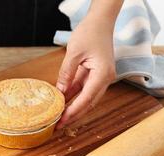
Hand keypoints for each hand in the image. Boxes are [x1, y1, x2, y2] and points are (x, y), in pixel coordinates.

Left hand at [56, 14, 115, 128]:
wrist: (100, 22)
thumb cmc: (90, 33)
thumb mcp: (74, 53)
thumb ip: (66, 73)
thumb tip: (59, 91)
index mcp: (102, 75)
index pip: (86, 99)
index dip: (73, 112)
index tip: (62, 121)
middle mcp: (104, 79)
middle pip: (88, 103)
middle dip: (73, 115)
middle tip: (58, 125)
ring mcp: (100, 78)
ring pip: (86, 98)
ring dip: (73, 107)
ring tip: (59, 117)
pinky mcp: (94, 75)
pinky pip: (83, 89)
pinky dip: (73, 97)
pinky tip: (62, 103)